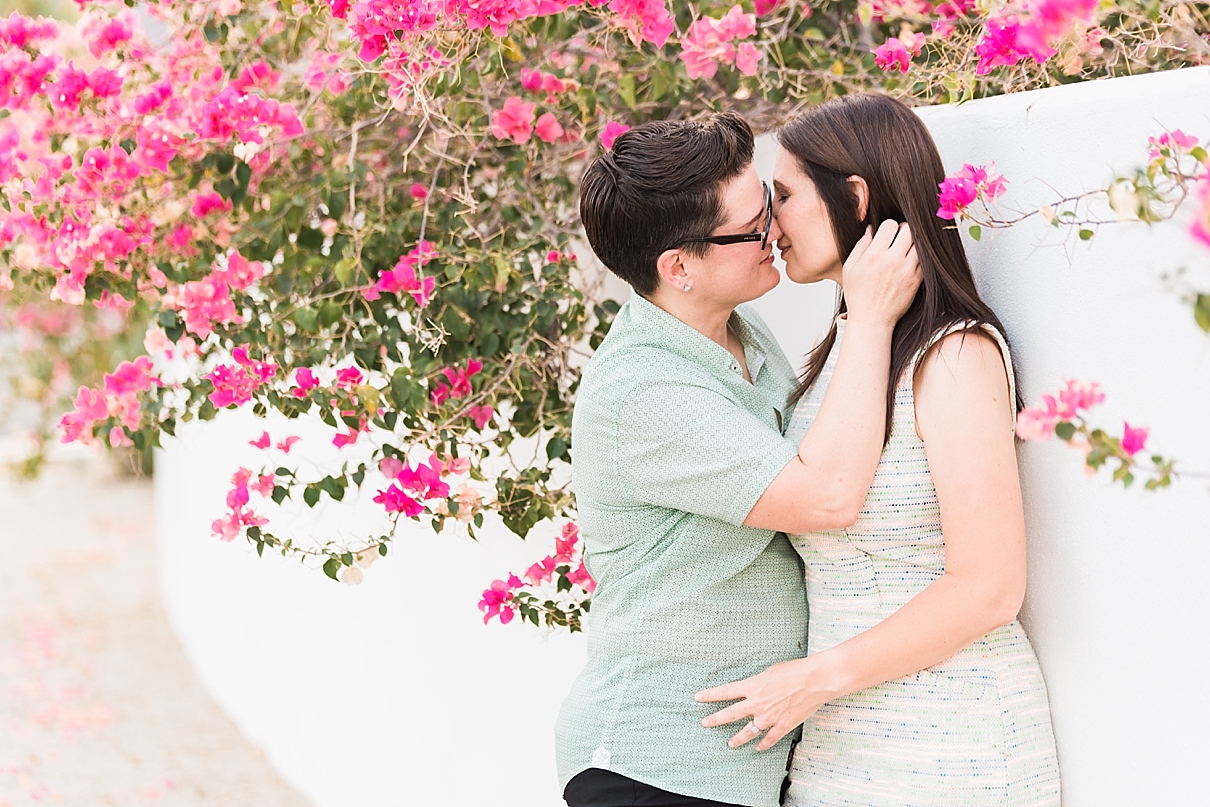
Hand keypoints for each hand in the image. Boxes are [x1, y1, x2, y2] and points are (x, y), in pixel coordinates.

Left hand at [694, 658, 837, 751]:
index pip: (725, 691)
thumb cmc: (794, 671)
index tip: (698, 698)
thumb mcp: (770, 671)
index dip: (710, 695)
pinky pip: (769, 739)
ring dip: (737, 739)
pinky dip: (763, 744)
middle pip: (730, 714)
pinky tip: (758, 748)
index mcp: (753, 687)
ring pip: (747, 732)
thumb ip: (759, 681)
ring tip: (730, 743)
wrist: (814, 681)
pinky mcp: (782, 726)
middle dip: (715, 719)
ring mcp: (769, 717)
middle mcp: (757, 703)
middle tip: (705, 723)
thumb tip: (755, 686)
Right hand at [841, 220, 920, 328]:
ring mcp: (907, 270)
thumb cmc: (858, 296)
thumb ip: (860, 246)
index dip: (888, 227)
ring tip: (905, 248)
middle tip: (898, 237)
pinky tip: (910, 260)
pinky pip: (924, 259)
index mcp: (874, 256)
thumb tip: (871, 229)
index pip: (890, 225)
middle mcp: (892, 261)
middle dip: (903, 229)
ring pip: (919, 243)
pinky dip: (919, 256)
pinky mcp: (916, 280)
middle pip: (908, 229)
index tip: (886, 234)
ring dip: (913, 242)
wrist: (872, 320)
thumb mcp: (850, 269)